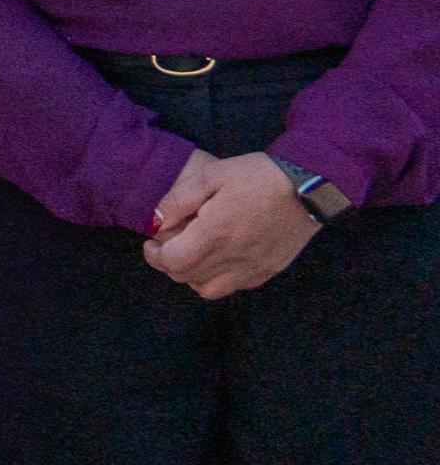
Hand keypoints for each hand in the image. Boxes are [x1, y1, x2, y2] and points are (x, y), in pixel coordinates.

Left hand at [144, 149, 321, 299]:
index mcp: (216, 233)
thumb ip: (178, 200)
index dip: (155, 255)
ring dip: (193, 275)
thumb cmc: (258, 176)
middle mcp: (233, 257)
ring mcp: (253, 268)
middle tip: (171, 244)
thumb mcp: (212, 175)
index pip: (173, 262)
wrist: (311, 186)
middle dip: (170, 263)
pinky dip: (218, 279)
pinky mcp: (268, 271)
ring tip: (195, 253)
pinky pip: (234, 287)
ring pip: (208, 289)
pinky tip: (220, 258)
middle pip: (186, 277)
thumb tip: (154, 221)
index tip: (153, 241)